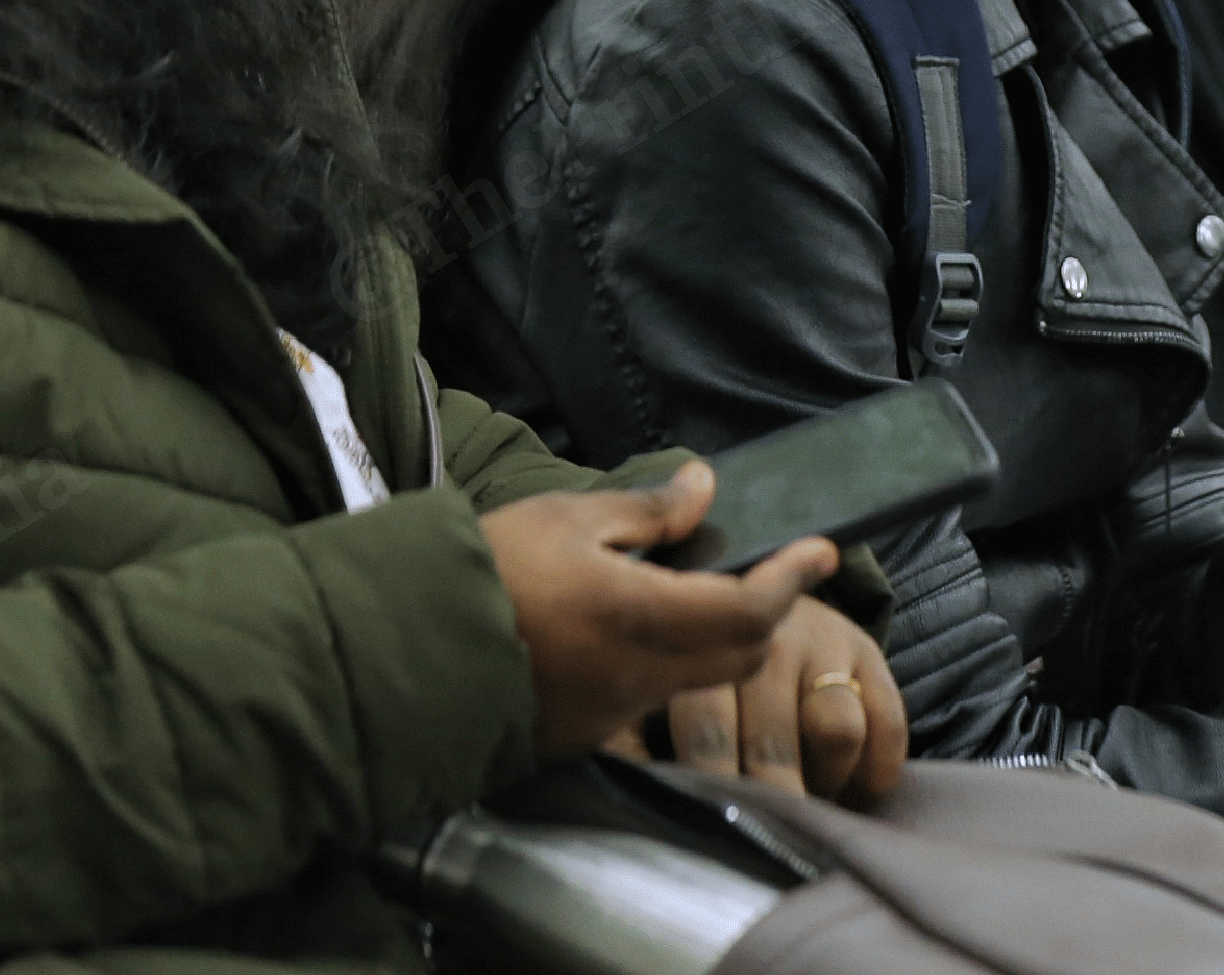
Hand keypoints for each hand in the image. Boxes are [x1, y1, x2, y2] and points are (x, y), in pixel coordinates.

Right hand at [479, 462, 836, 760]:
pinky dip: (665, 667)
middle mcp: (638, 679)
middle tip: (772, 571)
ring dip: (716, 642)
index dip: (794, 580)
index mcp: (641, 618)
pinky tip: (633, 634)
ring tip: (698, 594)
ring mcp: (611, 717)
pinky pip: (648, 703)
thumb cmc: (483, 570)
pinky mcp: (581, 737)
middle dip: (768, 613)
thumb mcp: (566, 519)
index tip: (822, 550)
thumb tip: (705, 486)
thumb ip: (648, 510)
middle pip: (740, 656)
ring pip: (697, 682)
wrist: (401, 649)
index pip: (752, 611)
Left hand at [633, 595, 907, 806]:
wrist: (757, 588)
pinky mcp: (868, 649)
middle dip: (773, 806)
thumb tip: (623, 792)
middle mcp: (768, 642)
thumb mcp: (659, 684)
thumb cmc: (699, 664)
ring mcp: (824, 642)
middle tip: (767, 840)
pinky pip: (888, 724)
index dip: (716, 789)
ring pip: (837, 733)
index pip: (709, 734)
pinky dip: (876, 771)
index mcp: (705, 653)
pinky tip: (855, 791)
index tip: (715, 828)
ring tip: (809, 804)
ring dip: (825, 783)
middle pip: (775, 745)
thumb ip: (632, 733)